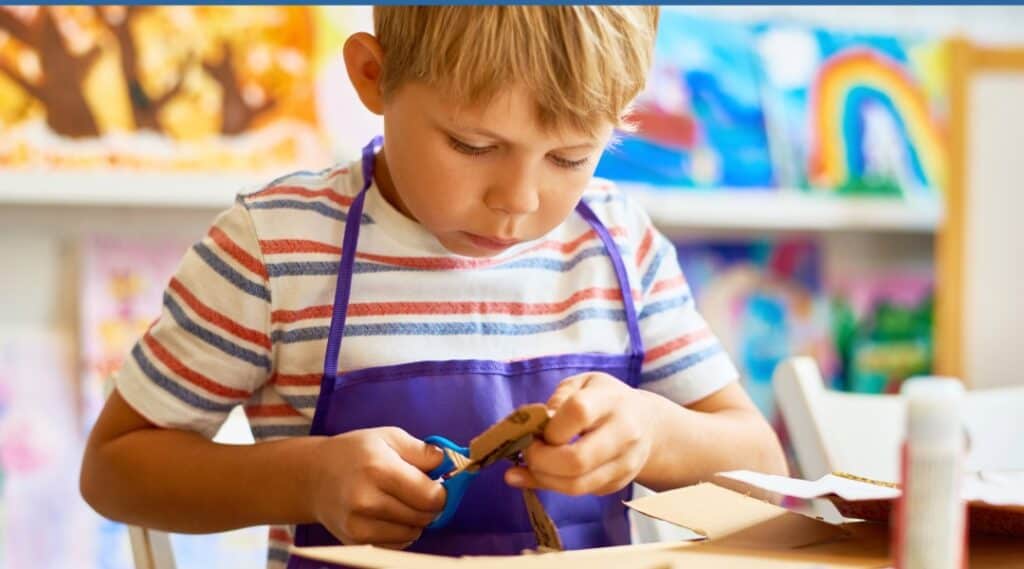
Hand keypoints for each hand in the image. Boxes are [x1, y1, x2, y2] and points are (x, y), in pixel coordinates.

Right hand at [310, 427, 444, 548]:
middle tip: (418, 491)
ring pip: (412, 533)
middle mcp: (367, 501)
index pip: (430, 496)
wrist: (314, 477)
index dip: (441, 491)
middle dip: (429, 505)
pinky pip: (397, 545)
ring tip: (400, 501)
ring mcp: (359, 525)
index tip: (437, 484)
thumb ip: (422, 450)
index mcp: (379, 469)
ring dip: (415, 520)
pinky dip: (401, 532)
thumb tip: (448, 463)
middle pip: (424, 517)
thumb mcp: (389, 437)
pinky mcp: (355, 541)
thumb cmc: (355, 452)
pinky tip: (389, 515)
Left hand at [504, 372, 662, 495]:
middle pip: (577, 460)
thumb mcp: (582, 384)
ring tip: (533, 465)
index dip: (550, 427)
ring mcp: (624, 463)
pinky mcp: (617, 484)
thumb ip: (557, 400)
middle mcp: (623, 434)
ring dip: (544, 478)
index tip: (537, 430)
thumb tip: (532, 425)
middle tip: (528, 452)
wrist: (647, 424)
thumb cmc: (605, 399)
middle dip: (540, 461)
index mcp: (610, 401)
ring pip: (576, 485)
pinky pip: (580, 492)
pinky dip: (553, 485)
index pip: (579, 413)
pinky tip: (543, 474)